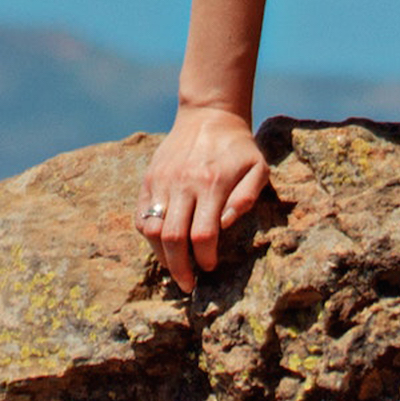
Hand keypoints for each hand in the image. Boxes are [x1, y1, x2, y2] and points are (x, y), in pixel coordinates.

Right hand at [138, 102, 268, 290]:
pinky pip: (141, 216)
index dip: (205, 258)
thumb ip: (248, 197)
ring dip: (162, 256)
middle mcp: (183, 184)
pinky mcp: (149, 179)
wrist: (208, 115)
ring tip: (174, 268)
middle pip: (174, 238)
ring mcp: (162, 182)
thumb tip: (227, 224)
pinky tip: (162, 245)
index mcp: (212, 184)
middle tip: (188, 285)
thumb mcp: (258, 167)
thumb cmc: (238, 148)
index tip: (209, 267)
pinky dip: (149, 236)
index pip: (203, 234)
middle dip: (180, 268)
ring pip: (153, 230)